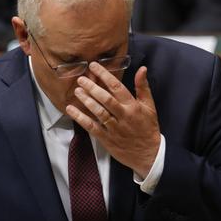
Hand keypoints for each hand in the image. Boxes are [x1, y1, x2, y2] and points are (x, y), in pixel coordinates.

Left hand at [66, 63, 159, 177]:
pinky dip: (80, 118)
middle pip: (106, 99)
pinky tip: (71, 110)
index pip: (117, 87)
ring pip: (99, 112)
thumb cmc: (148, 128)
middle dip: (92, 88)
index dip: (104, 75)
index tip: (93, 66)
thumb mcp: (150, 106)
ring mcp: (114, 128)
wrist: (148, 154)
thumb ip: (143, 87)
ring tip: (77, 91)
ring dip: (86, 101)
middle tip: (81, 79)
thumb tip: (142, 68)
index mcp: (133, 106)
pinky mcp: (106, 139)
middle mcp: (123, 116)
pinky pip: (92, 127)